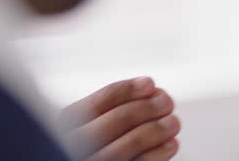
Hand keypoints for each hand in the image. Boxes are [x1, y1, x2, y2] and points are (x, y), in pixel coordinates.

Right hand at [62, 77, 181, 160]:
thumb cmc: (95, 146)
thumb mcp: (88, 124)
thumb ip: (110, 109)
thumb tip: (150, 88)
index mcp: (65, 127)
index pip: (98, 102)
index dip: (127, 90)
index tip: (150, 84)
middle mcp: (73, 147)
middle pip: (116, 121)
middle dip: (147, 108)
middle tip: (166, 102)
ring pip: (129, 145)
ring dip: (157, 129)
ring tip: (173, 122)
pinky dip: (158, 154)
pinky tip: (170, 145)